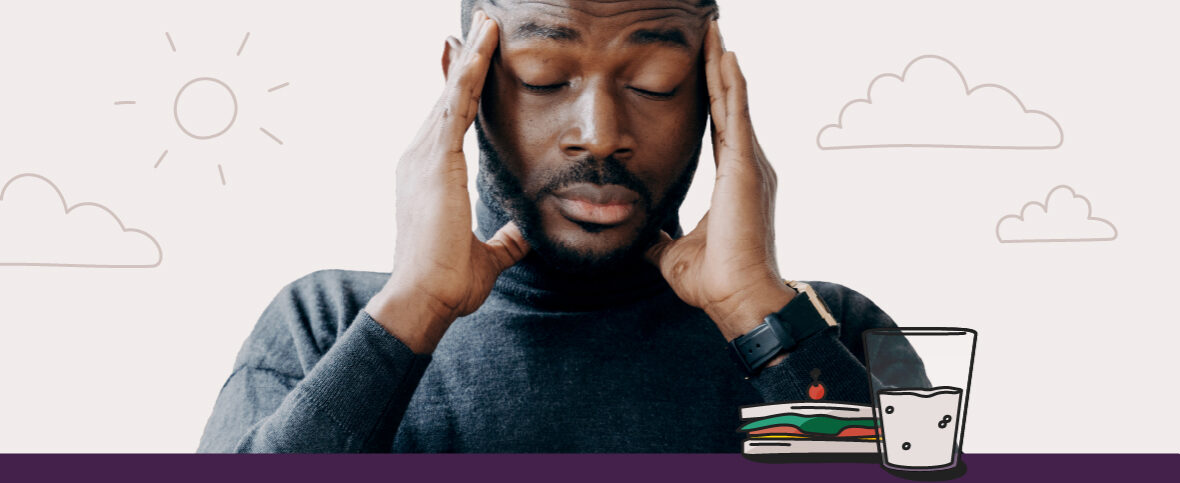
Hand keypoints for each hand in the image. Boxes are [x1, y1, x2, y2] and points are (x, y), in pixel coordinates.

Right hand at [366, 12, 529, 353]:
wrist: (424, 298)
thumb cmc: (447, 282)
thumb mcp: (487, 255)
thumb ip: (506, 239)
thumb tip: (525, 235)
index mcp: (428, 175)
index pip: (447, 121)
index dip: (460, 88)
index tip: (470, 60)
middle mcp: (419, 157)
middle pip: (448, 97)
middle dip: (466, 59)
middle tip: (482, 24)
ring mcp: (423, 155)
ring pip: (453, 91)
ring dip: (472, 54)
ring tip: (488, 21)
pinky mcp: (437, 158)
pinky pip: (457, 102)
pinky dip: (471, 70)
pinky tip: (484, 44)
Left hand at [645, 20, 793, 341]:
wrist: (736, 298)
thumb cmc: (713, 280)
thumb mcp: (673, 253)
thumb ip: (660, 238)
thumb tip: (642, 237)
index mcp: (733, 179)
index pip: (718, 125)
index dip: (711, 94)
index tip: (704, 66)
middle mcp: (747, 165)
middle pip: (729, 104)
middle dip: (719, 68)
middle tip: (712, 34)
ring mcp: (750, 163)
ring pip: (734, 101)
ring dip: (723, 66)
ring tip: (716, 33)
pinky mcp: (746, 167)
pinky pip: (736, 114)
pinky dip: (730, 84)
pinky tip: (725, 57)